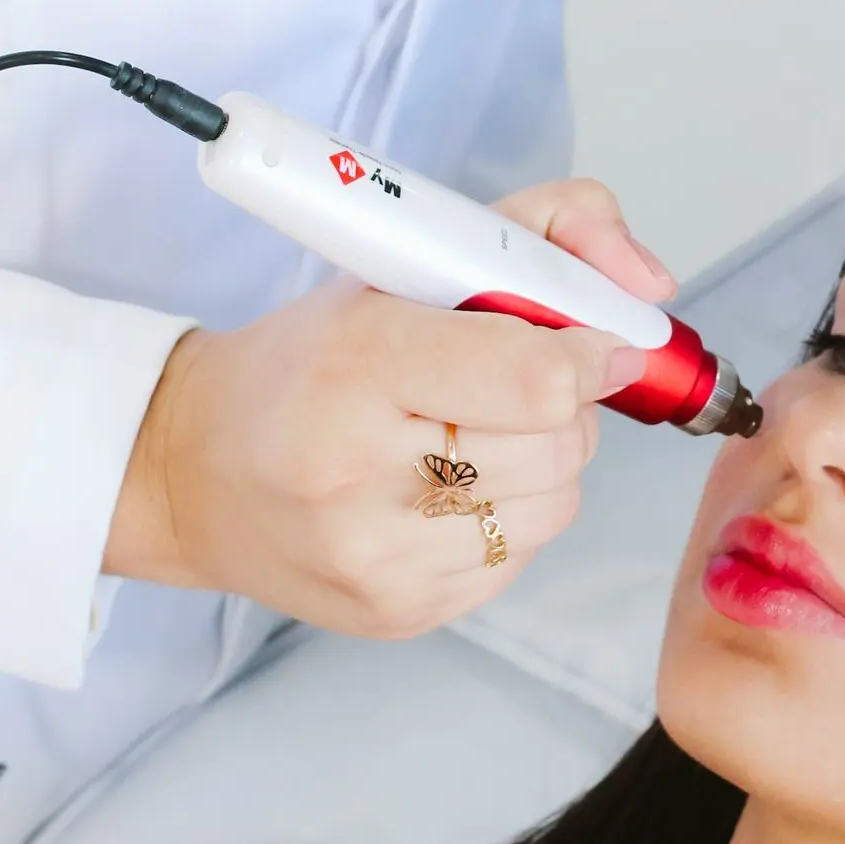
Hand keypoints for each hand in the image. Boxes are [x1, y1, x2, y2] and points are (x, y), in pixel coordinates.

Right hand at [104, 178, 674, 636]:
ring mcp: (377, 556)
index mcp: (358, 363)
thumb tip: (653, 288)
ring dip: (544, 463)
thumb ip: (549, 230)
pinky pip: (521, 558)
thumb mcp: (409, 256)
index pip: (540, 377)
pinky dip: (510, 516)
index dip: (587, 353)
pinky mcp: (397, 613)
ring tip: (474, 434)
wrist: (190, 470)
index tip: (586, 340)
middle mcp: (358, 471)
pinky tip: (449, 488)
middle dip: (562, 406)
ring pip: (556, 504)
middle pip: (560, 444)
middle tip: (511, 384)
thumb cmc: (309, 359)